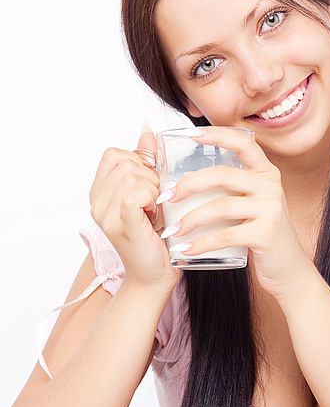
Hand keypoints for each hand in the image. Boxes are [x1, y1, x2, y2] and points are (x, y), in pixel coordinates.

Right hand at [88, 125, 180, 291]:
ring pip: (133, 176)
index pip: (114, 154)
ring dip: (154, 190)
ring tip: (154, 211)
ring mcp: (106, 215)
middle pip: (126, 163)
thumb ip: (145, 161)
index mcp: (100, 191)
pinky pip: (134, 194)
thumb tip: (147, 131)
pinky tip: (153, 215)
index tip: (149, 184)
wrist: (153, 275)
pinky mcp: (122, 225)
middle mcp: (97, 202)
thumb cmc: (154, 234)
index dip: (138, 162)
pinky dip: (150, 200)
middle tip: (155, 202)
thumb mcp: (150, 192)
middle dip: (150, 177)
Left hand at [158, 126, 314, 299]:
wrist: (290, 270)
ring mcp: (270, 209)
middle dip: (189, 184)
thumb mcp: (255, 204)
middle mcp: (271, 186)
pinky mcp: (265, 234)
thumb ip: (235, 188)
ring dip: (190, 219)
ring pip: (220, 206)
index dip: (218, 135)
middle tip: (167, 197)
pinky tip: (186, 250)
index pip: (243, 144)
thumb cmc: (263, 234)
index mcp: (267, 173)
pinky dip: (201, 243)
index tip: (191, 134)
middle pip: (223, 175)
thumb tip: (191, 178)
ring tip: (172, 231)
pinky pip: (225, 235)